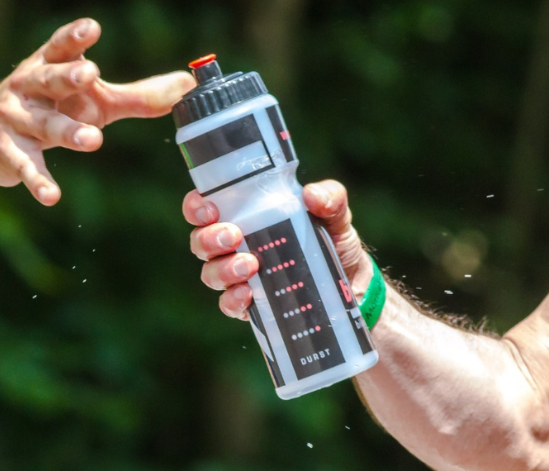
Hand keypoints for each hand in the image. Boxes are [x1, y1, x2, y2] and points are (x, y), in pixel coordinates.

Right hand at [0, 18, 195, 205]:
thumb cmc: (51, 107)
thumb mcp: (93, 99)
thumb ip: (138, 95)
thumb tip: (187, 85)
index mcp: (49, 65)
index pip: (61, 47)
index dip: (75, 37)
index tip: (92, 29)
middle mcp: (28, 87)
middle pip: (50, 79)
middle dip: (68, 76)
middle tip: (90, 74)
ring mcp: (15, 119)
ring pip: (44, 125)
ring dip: (67, 131)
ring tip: (93, 140)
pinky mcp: (8, 152)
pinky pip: (27, 166)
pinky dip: (39, 181)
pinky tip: (52, 196)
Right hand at [182, 179, 372, 319]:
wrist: (352, 282)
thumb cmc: (333, 239)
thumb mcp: (335, 214)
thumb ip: (329, 198)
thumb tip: (312, 195)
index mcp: (244, 216)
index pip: (204, 208)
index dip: (196, 207)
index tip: (210, 209)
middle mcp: (234, 247)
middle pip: (200, 242)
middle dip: (209, 239)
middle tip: (233, 236)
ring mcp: (239, 278)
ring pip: (210, 273)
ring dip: (223, 269)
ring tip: (250, 265)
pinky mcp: (251, 305)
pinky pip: (229, 305)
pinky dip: (233, 300)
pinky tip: (248, 294)